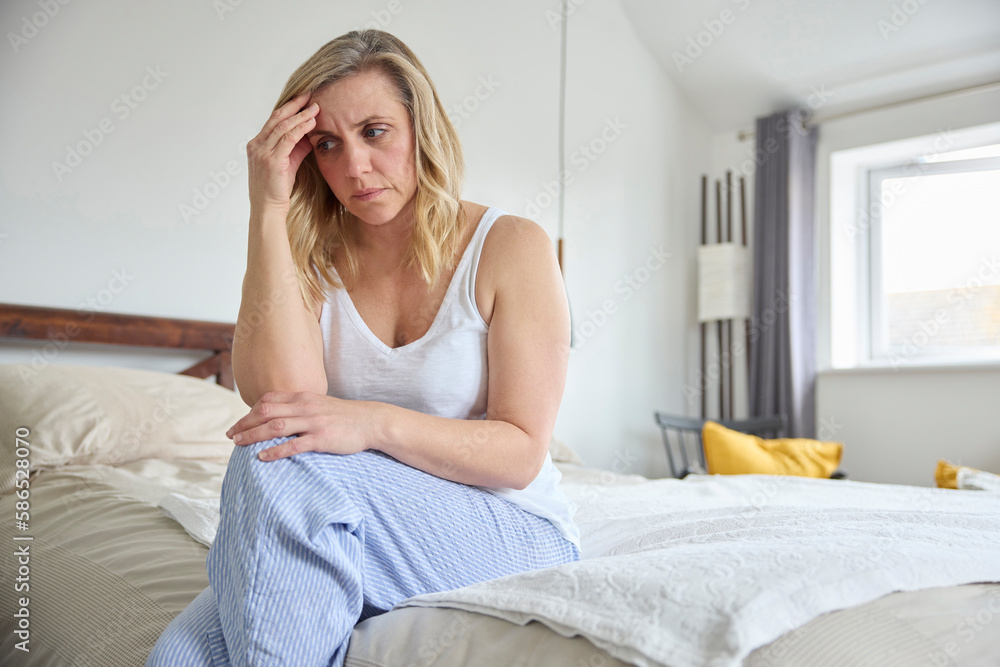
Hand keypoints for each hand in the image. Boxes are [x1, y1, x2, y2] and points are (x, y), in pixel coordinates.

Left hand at [226, 391, 376, 460]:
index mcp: (303, 397)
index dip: (249, 412)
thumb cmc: (344, 416)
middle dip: (245, 424)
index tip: (238, 424)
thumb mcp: (320, 405)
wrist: (371, 421)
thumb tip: (280, 418)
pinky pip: (294, 444)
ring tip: (238, 445)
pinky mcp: (322, 438)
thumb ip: (300, 408)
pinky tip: (262, 457)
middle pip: (266, 412)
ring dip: (253, 435)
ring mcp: (313, 422)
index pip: (268, 400)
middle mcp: (305, 406)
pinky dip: (275, 451)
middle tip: (231, 436)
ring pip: (275, 426)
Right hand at [246, 91, 319, 212]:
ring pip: (283, 126)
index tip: (303, 99)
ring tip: (315, 107)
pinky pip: (288, 138)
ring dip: (301, 115)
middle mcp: (256, 145)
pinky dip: (301, 128)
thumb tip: (309, 133)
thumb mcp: (287, 164)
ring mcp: (262, 152)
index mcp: (257, 144)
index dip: (289, 108)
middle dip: (295, 105)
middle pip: (277, 117)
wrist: (268, 208)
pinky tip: (312, 123)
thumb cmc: (277, 189)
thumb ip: (296, 147)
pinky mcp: (272, 160)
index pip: (273, 120)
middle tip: (310, 95)